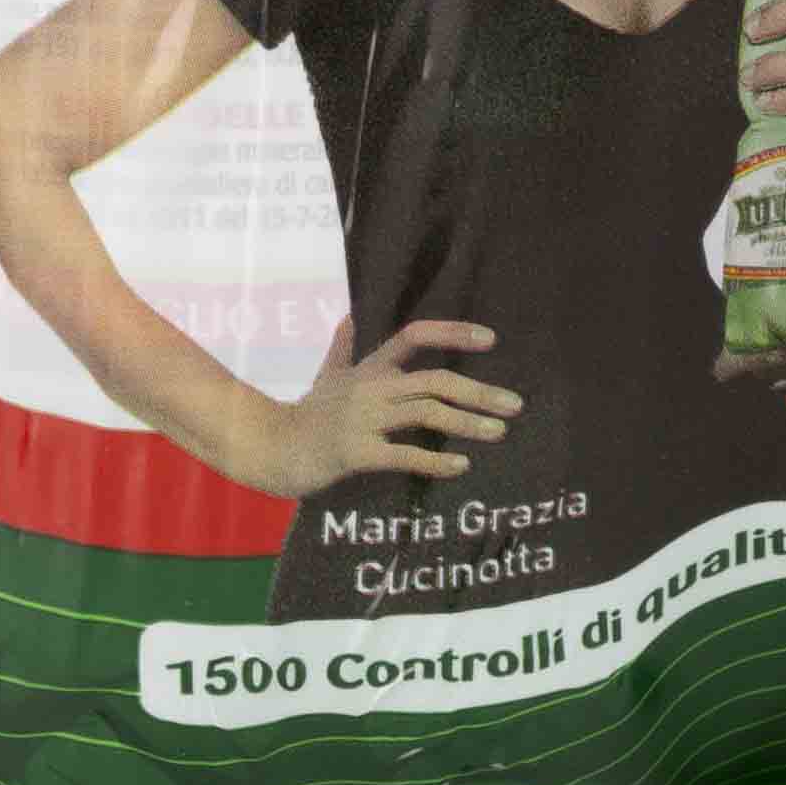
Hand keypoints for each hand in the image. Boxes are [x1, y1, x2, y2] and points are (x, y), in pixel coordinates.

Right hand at [250, 316, 519, 497]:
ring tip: (499, 433)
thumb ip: (344, 349)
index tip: (492, 339)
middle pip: (434, 380)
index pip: (415, 336)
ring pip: (426, 413)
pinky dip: (434, 461)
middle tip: (515, 405)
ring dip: (467, 424)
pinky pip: (403, 454)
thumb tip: (348, 317)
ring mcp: (363, 419)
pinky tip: (460, 467)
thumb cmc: (305, 414)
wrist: (271, 450)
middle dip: (479, 391)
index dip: (454, 333)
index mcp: (369, 367)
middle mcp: (371, 387)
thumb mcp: (327, 376)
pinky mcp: (356, 453)